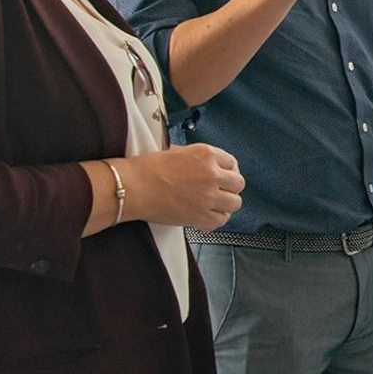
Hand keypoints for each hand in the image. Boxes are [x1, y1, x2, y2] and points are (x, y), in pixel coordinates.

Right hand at [122, 145, 243, 230]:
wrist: (134, 186)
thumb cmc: (148, 168)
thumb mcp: (177, 152)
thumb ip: (196, 158)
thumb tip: (203, 165)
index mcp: (206, 154)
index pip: (232, 162)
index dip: (228, 170)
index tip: (224, 176)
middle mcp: (211, 174)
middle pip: (238, 183)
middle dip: (230, 187)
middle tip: (221, 190)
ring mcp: (208, 196)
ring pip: (235, 203)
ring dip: (226, 204)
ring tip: (215, 204)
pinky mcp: (200, 216)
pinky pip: (220, 221)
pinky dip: (216, 219)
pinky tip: (207, 215)